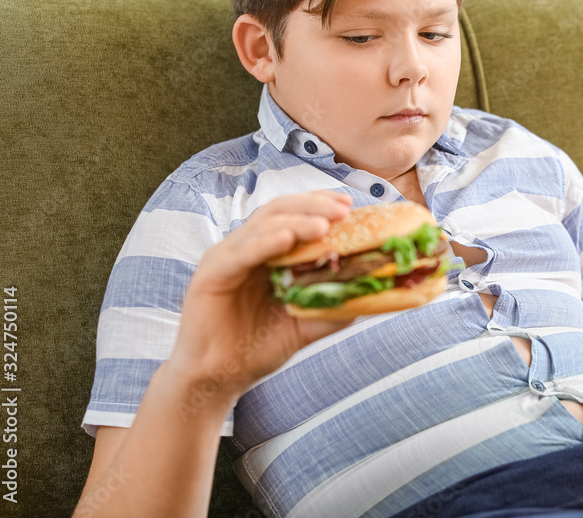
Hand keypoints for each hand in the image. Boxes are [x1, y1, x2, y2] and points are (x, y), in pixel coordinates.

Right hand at [168, 190, 353, 398]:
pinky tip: (286, 238)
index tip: (350, 205)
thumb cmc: (258, 346)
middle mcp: (247, 247)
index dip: (322, 206)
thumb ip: (333, 306)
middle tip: (343, 209)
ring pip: (262, 227)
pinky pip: (240, 253)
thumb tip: (372, 293)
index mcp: (268, 251)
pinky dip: (264, 243)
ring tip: (323, 225)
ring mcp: (227, 257)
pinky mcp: (210, 274)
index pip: (295, 216)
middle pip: (281, 211)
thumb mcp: (305, 323)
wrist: (219, 378)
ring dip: (295, 222)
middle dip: (314, 206)